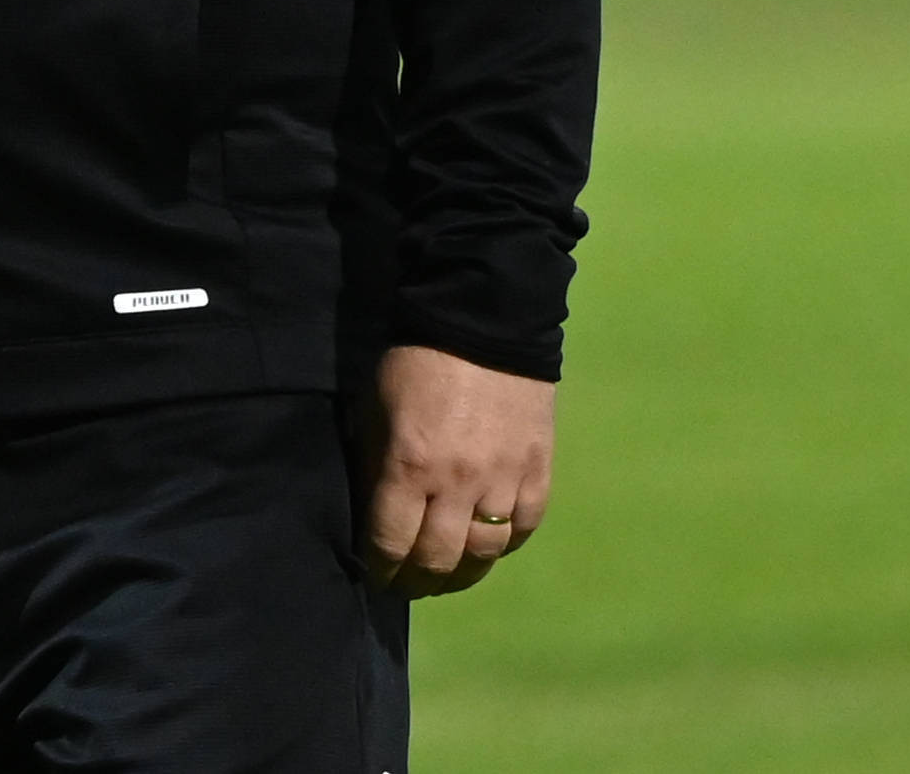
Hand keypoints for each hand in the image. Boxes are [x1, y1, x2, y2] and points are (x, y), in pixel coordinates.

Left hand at [357, 345, 556, 596]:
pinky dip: (504, 545)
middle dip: (417, 581)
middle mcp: (458, 484)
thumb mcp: (375, 408)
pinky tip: (488, 546)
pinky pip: (523, 529)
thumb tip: (371, 513)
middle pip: (438, 560)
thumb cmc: (415, 362)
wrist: (484, 323)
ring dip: (461, 574)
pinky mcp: (538, 472)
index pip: (391, 542)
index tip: (376, 576)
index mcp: (409, 467)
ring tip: (447, 577)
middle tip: (408, 585)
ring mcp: (503, 481)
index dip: (380, 568)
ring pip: (484, 554)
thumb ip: (373, 464)